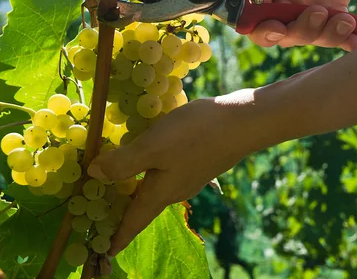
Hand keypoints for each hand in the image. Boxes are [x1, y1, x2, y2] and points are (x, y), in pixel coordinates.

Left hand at [86, 90, 280, 255]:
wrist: (243, 122)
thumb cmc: (195, 135)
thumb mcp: (153, 146)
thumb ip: (122, 163)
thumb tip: (93, 174)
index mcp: (161, 192)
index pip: (134, 221)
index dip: (119, 236)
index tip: (106, 252)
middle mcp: (177, 189)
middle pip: (146, 204)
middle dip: (126, 208)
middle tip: (104, 207)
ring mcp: (192, 175)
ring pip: (159, 184)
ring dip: (140, 183)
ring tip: (124, 173)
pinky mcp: (202, 159)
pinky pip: (171, 168)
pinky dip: (156, 165)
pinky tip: (156, 147)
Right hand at [211, 0, 356, 51]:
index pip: (244, 9)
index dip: (251, 24)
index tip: (270, 24)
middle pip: (271, 29)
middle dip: (283, 34)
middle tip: (301, 21)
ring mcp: (306, 1)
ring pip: (301, 34)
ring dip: (316, 34)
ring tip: (339, 19)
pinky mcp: (333, 6)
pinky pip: (333, 31)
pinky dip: (343, 39)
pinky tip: (356, 40)